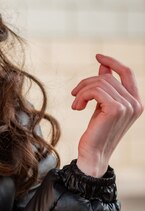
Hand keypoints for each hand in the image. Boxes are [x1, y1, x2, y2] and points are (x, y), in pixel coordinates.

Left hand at [71, 54, 142, 176]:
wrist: (93, 154)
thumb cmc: (96, 131)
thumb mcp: (101, 106)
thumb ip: (106, 88)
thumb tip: (103, 67)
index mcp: (136, 102)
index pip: (128, 72)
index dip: (113, 62)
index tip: (98, 56)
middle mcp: (136, 103)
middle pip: (108, 78)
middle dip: (86, 83)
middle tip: (74, 94)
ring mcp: (128, 106)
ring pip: (100, 83)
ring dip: (82, 91)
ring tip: (75, 103)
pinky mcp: (116, 109)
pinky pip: (95, 90)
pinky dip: (82, 96)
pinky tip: (76, 107)